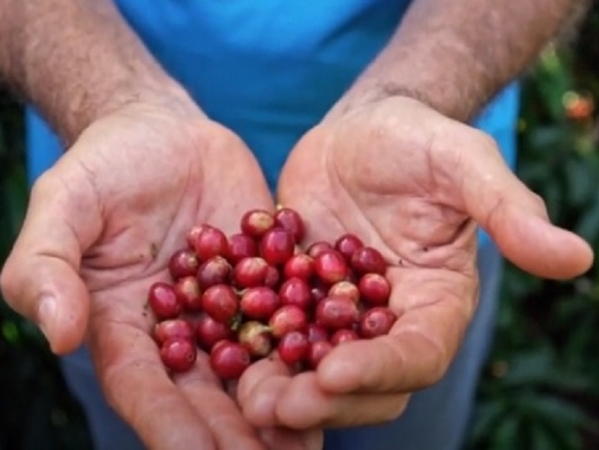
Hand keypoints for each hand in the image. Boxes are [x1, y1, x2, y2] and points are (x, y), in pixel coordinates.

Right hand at [0, 96, 320, 449]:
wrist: (166, 131)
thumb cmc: (106, 164)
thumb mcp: (64, 204)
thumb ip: (46, 265)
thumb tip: (57, 332)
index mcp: (126, 326)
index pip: (144, 388)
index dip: (168, 426)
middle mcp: (180, 330)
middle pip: (206, 394)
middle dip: (237, 434)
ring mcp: (229, 307)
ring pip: (255, 367)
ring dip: (283, 405)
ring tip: (313, 438)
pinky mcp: (268, 280)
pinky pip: (291, 317)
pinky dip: (312, 348)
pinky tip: (341, 374)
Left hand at [237, 96, 593, 428]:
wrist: (360, 134)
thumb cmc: (417, 141)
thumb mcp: (462, 163)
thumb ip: (508, 209)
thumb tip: (576, 257)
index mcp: (434, 302)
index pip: (417, 352)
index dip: (381, 367)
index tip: (336, 373)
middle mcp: (387, 320)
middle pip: (364, 378)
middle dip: (324, 398)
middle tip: (278, 406)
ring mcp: (337, 314)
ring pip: (314, 367)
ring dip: (282, 387)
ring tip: (245, 396)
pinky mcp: (295, 298)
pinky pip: (274, 332)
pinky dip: (251, 348)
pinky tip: (219, 354)